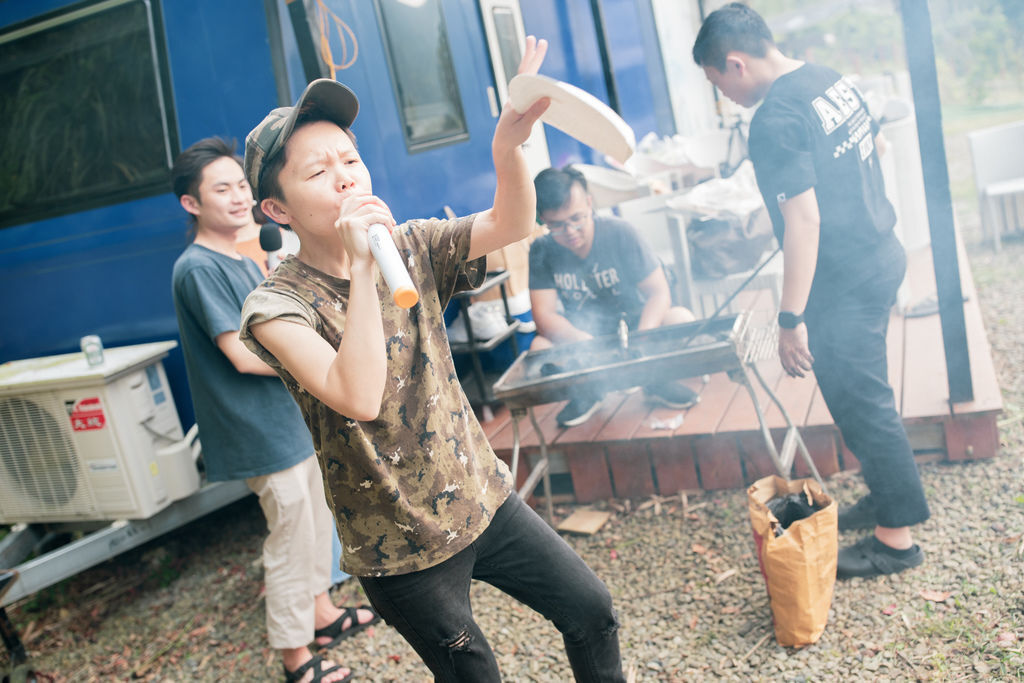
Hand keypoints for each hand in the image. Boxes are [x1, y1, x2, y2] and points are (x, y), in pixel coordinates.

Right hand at [335, 194, 394, 266]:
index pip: (352, 199)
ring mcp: (346, 221)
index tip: (380, 205)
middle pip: (360, 198)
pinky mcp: (354, 224)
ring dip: (384, 213)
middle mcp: (341, 219)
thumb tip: (380, 209)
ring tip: (391, 223)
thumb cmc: (366, 251)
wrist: (361, 265)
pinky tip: (390, 227)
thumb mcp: (363, 233)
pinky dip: (385, 219)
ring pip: (370, 206)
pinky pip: (374, 215)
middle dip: (377, 202)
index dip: (367, 197)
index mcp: (341, 220)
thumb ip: (365, 221)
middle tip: (388, 213)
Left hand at [492, 36, 549, 155]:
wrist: (503, 144)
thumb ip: (534, 113)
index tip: (537, 49)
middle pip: (525, 72)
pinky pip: (530, 86)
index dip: (530, 63)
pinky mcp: (522, 102)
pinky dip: (536, 75)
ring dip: (533, 62)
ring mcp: (518, 98)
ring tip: (539, 46)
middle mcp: (515, 96)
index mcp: (514, 100)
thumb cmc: (512, 137)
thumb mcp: (524, 128)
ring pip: (527, 77)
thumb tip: (547, 98)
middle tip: (536, 39)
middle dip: (531, 55)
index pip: (523, 78)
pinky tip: (541, 69)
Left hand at [778, 325, 813, 377]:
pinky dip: (810, 360)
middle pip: (792, 367)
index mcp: (781, 352)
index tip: (794, 376)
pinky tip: (812, 360)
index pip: (784, 366)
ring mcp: (794, 350)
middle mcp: (786, 352)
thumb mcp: (784, 342)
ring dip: (806, 368)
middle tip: (803, 376)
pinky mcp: (801, 346)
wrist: (789, 321)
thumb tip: (792, 356)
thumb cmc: (787, 330)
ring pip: (800, 364)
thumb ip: (787, 350)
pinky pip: (807, 356)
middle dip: (798, 373)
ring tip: (809, 369)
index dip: (790, 372)